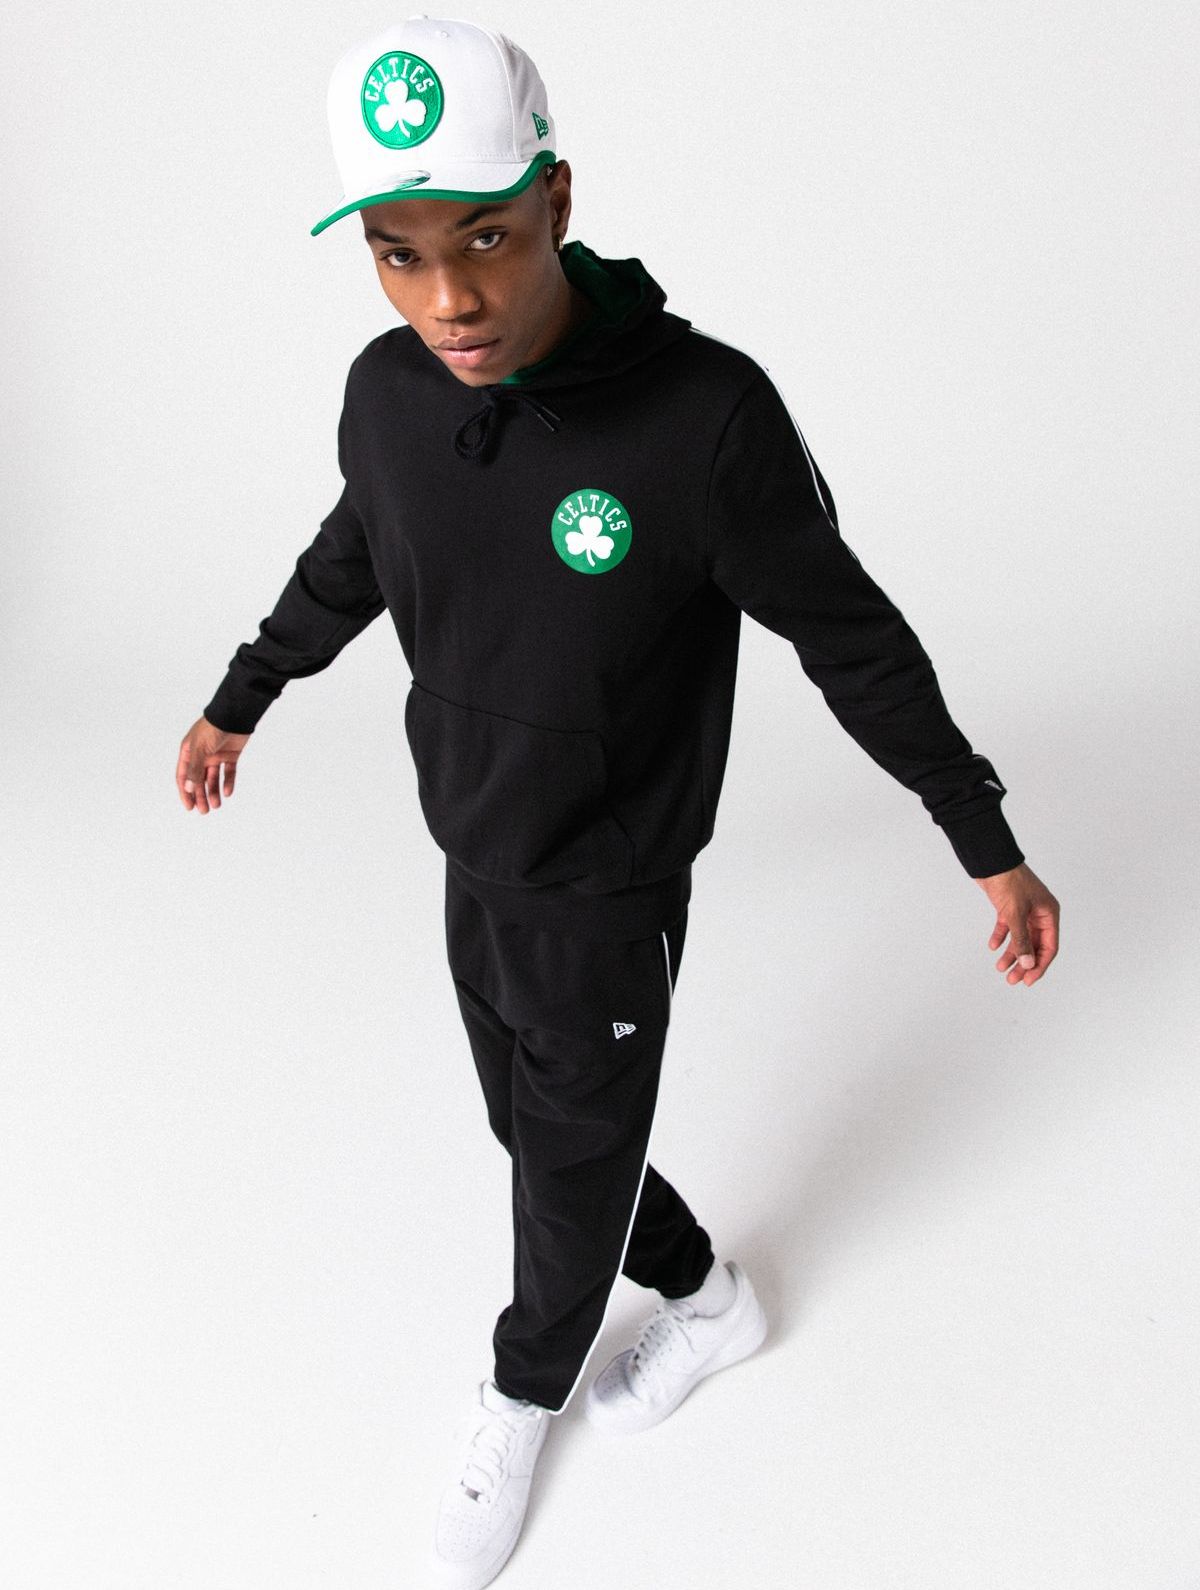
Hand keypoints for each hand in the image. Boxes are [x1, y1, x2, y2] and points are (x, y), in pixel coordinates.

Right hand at [176, 716, 250, 812]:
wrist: (235, 715)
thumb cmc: (212, 729)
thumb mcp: (200, 750)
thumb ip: (194, 770)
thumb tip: (189, 789)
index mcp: (189, 752)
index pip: (184, 776)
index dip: (186, 792)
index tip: (189, 807)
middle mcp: (201, 755)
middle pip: (199, 780)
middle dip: (201, 796)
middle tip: (204, 811)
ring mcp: (216, 755)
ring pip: (213, 778)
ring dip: (213, 791)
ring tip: (216, 805)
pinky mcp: (231, 754)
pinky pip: (228, 772)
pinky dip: (228, 782)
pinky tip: (228, 792)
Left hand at [974, 861, 1059, 986]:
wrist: (991, 860)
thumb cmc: (1009, 881)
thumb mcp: (1015, 914)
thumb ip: (1021, 940)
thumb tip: (1028, 964)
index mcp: (1049, 914)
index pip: (1049, 946)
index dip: (1040, 965)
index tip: (1028, 980)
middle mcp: (1039, 914)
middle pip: (1035, 945)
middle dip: (1024, 963)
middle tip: (1012, 979)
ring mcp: (1024, 911)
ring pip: (1021, 938)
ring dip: (1012, 953)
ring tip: (1000, 968)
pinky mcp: (1009, 907)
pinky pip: (1007, 927)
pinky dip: (1001, 937)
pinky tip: (992, 946)